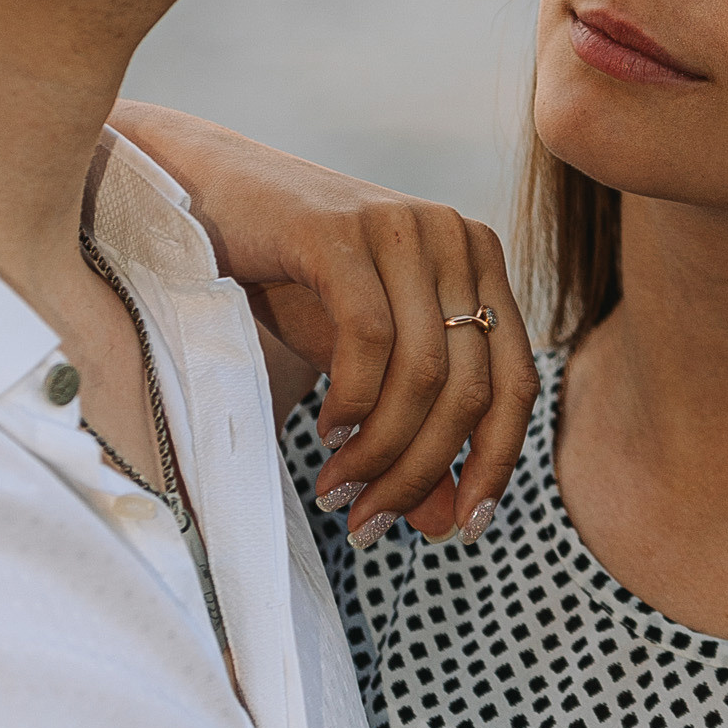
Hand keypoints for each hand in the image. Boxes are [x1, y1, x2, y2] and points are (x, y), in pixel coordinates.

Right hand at [113, 103, 536, 544]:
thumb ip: (411, 432)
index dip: (497, 463)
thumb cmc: (293, 283)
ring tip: (338, 490)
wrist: (210, 196)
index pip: (517, 383)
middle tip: (368, 523)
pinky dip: (353, 399)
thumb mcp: (364, 367)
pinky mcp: (343, 229)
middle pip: (473, 388)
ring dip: (382, 450)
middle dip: (422, 472)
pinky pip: (370, 337)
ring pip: (426, 372)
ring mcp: (402, 227)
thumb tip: (449, 523)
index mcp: (479, 264)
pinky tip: (327, 431)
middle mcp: (455, 239)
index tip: (464, 530)